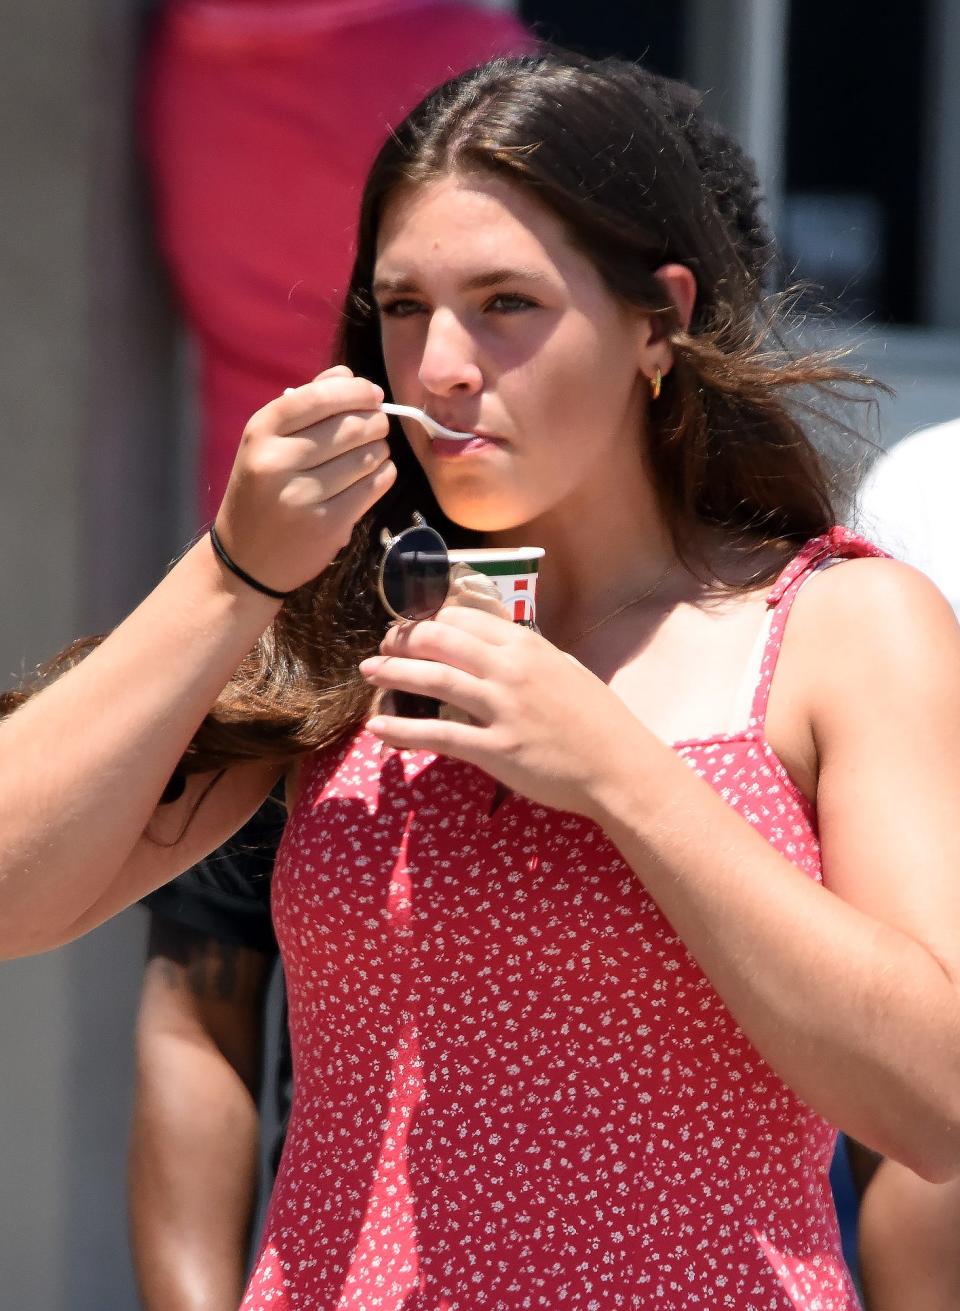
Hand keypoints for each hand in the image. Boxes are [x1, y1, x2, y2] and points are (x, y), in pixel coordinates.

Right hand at [213, 366, 395, 593]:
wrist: (245, 558)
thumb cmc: (261, 491)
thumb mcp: (268, 443)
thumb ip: (306, 404)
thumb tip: (347, 374)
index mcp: (260, 432)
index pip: (318, 396)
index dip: (355, 391)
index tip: (372, 394)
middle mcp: (277, 461)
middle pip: (351, 426)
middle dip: (375, 420)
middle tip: (378, 424)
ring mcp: (303, 496)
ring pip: (367, 455)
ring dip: (380, 449)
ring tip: (372, 451)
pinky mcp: (328, 524)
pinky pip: (373, 486)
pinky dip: (383, 475)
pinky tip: (375, 473)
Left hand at [359, 607, 638, 816]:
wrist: (620, 767)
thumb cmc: (598, 722)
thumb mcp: (566, 671)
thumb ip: (530, 657)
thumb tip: (500, 647)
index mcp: (527, 646)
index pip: (464, 617)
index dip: (428, 618)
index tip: (410, 625)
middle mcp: (510, 669)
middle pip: (440, 640)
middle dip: (403, 639)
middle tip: (383, 646)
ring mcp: (501, 708)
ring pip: (433, 680)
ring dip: (393, 673)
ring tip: (369, 672)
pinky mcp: (495, 749)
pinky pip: (437, 735)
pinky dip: (402, 731)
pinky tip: (378, 728)